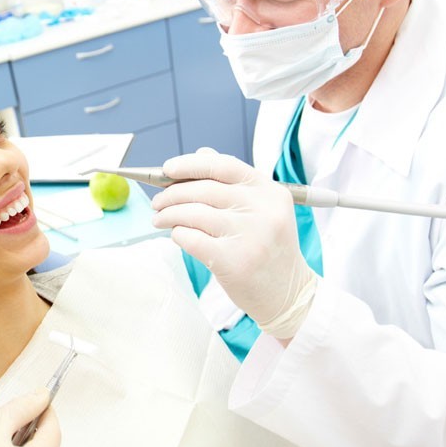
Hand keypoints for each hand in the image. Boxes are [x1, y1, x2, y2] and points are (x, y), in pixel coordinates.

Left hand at [151, 148, 316, 338]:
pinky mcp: (233, 261)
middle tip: (157, 202)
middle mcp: (263, 210)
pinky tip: (177, 236)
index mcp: (270, 191)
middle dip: (171, 194)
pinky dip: (177, 234)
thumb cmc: (267, 248)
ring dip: (168, 215)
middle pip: (203, 189)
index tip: (167, 169)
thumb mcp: (261, 209)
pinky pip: (190, 238)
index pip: (223, 165)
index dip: (190, 164)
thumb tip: (201, 153)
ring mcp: (249, 235)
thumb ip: (232, 182)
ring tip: (159, 219)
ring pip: (192, 213)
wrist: (287, 293)